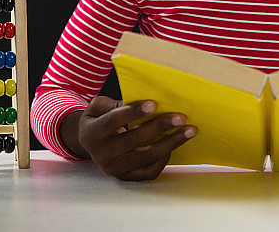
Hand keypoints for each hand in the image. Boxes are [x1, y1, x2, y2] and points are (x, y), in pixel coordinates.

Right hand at [70, 96, 196, 180]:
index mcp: (91, 133)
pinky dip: (164, 159)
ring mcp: (113, 168)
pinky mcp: (125, 177)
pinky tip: (173, 145)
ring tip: (189, 131)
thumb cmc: (99, 119)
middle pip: (134, 140)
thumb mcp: (98, 107)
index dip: (133, 112)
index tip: (154, 104)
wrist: (90, 143)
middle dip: (159, 127)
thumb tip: (141, 102)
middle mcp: (100, 154)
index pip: (113, 121)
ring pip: (146, 157)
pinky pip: (149, 171)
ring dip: (171, 143)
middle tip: (181, 117)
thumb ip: (115, 103)